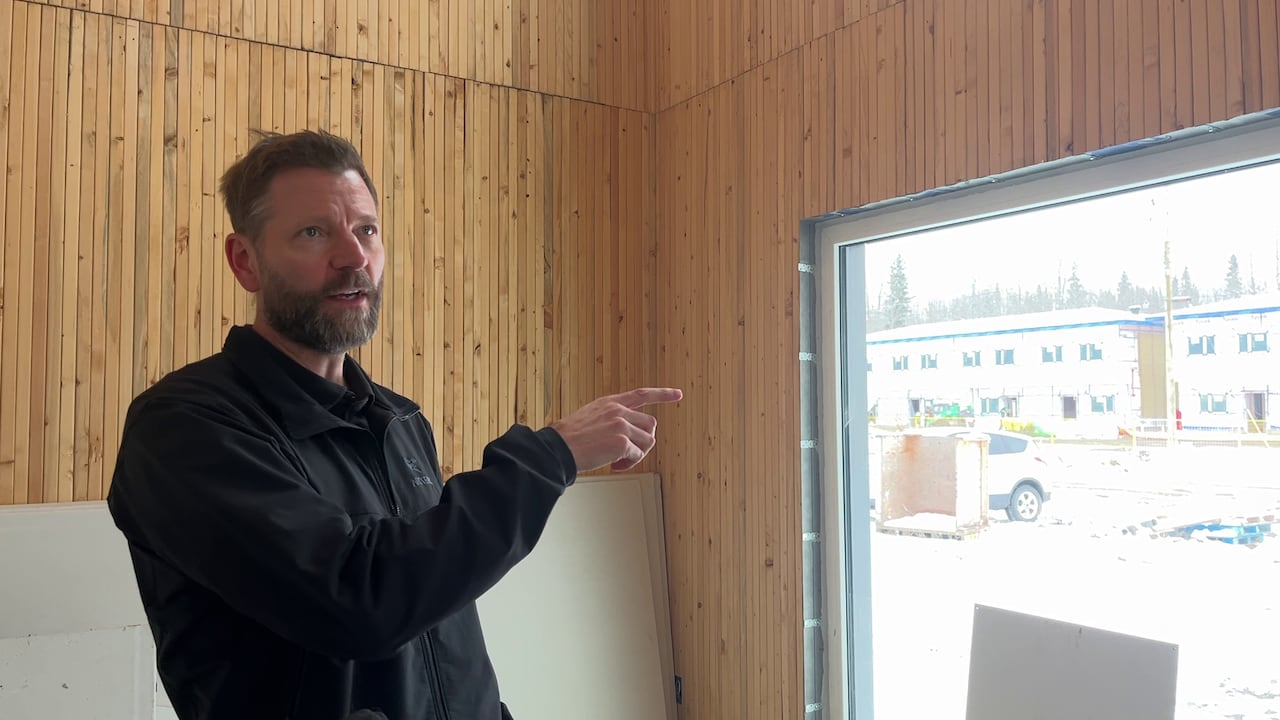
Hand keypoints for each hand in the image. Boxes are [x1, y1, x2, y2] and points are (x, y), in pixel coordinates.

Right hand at [550, 387, 683, 471]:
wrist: (558, 448)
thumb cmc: (569, 438)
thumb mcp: (591, 417)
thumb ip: (611, 419)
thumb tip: (628, 436)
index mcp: (610, 402)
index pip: (642, 394)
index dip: (662, 394)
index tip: (677, 394)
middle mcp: (618, 411)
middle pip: (650, 424)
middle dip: (644, 440)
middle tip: (630, 453)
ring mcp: (621, 425)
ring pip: (648, 441)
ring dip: (638, 454)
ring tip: (620, 460)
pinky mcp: (621, 442)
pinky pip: (637, 455)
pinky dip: (629, 464)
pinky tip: (615, 465)